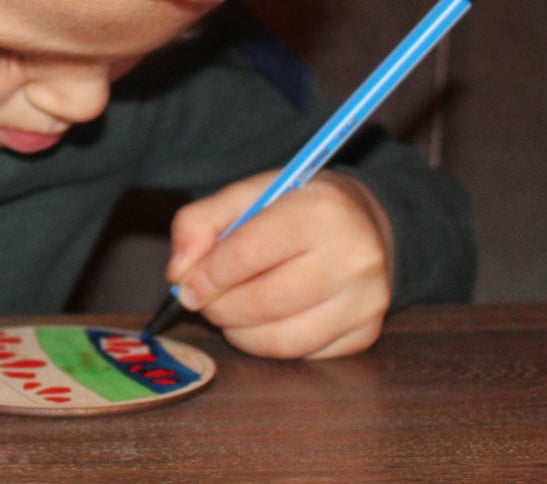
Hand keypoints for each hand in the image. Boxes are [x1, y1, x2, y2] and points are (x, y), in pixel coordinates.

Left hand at [167, 171, 391, 358]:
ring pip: (283, 339)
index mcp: (321, 210)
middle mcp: (354, 257)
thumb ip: (201, 221)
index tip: (185, 285)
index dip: (208, 275)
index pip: (250, 253)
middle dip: (219, 307)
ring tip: (226, 311)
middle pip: (265, 302)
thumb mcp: (248, 193)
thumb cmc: (295, 205)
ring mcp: (366, 300)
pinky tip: (260, 320)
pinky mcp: (367, 332)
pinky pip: (303, 354)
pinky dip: (267, 343)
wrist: (362, 221)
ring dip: (238, 331)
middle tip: (201, 300)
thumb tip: (179, 272)